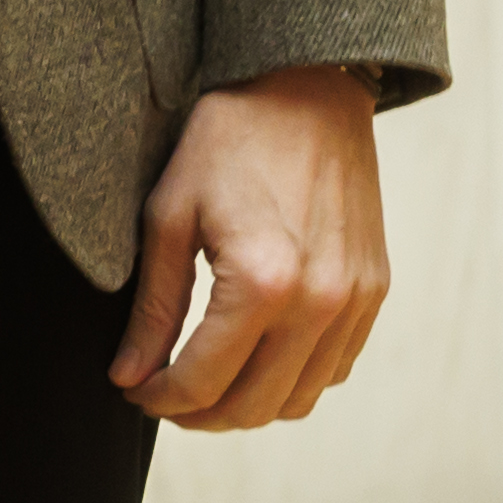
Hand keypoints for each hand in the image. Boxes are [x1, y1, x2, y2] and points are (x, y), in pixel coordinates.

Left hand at [113, 65, 387, 431]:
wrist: (309, 89)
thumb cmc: (230, 139)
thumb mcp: (170, 214)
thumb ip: (153, 307)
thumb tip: (129, 376)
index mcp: (262, 281)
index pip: (202, 381)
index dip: (158, 398)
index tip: (132, 390)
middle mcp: (319, 302)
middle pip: (253, 407)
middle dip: (198, 414)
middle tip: (161, 393)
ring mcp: (354, 300)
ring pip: (297, 400)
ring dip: (247, 405)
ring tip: (205, 379)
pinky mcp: (373, 291)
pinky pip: (333, 369)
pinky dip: (291, 379)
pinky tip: (255, 354)